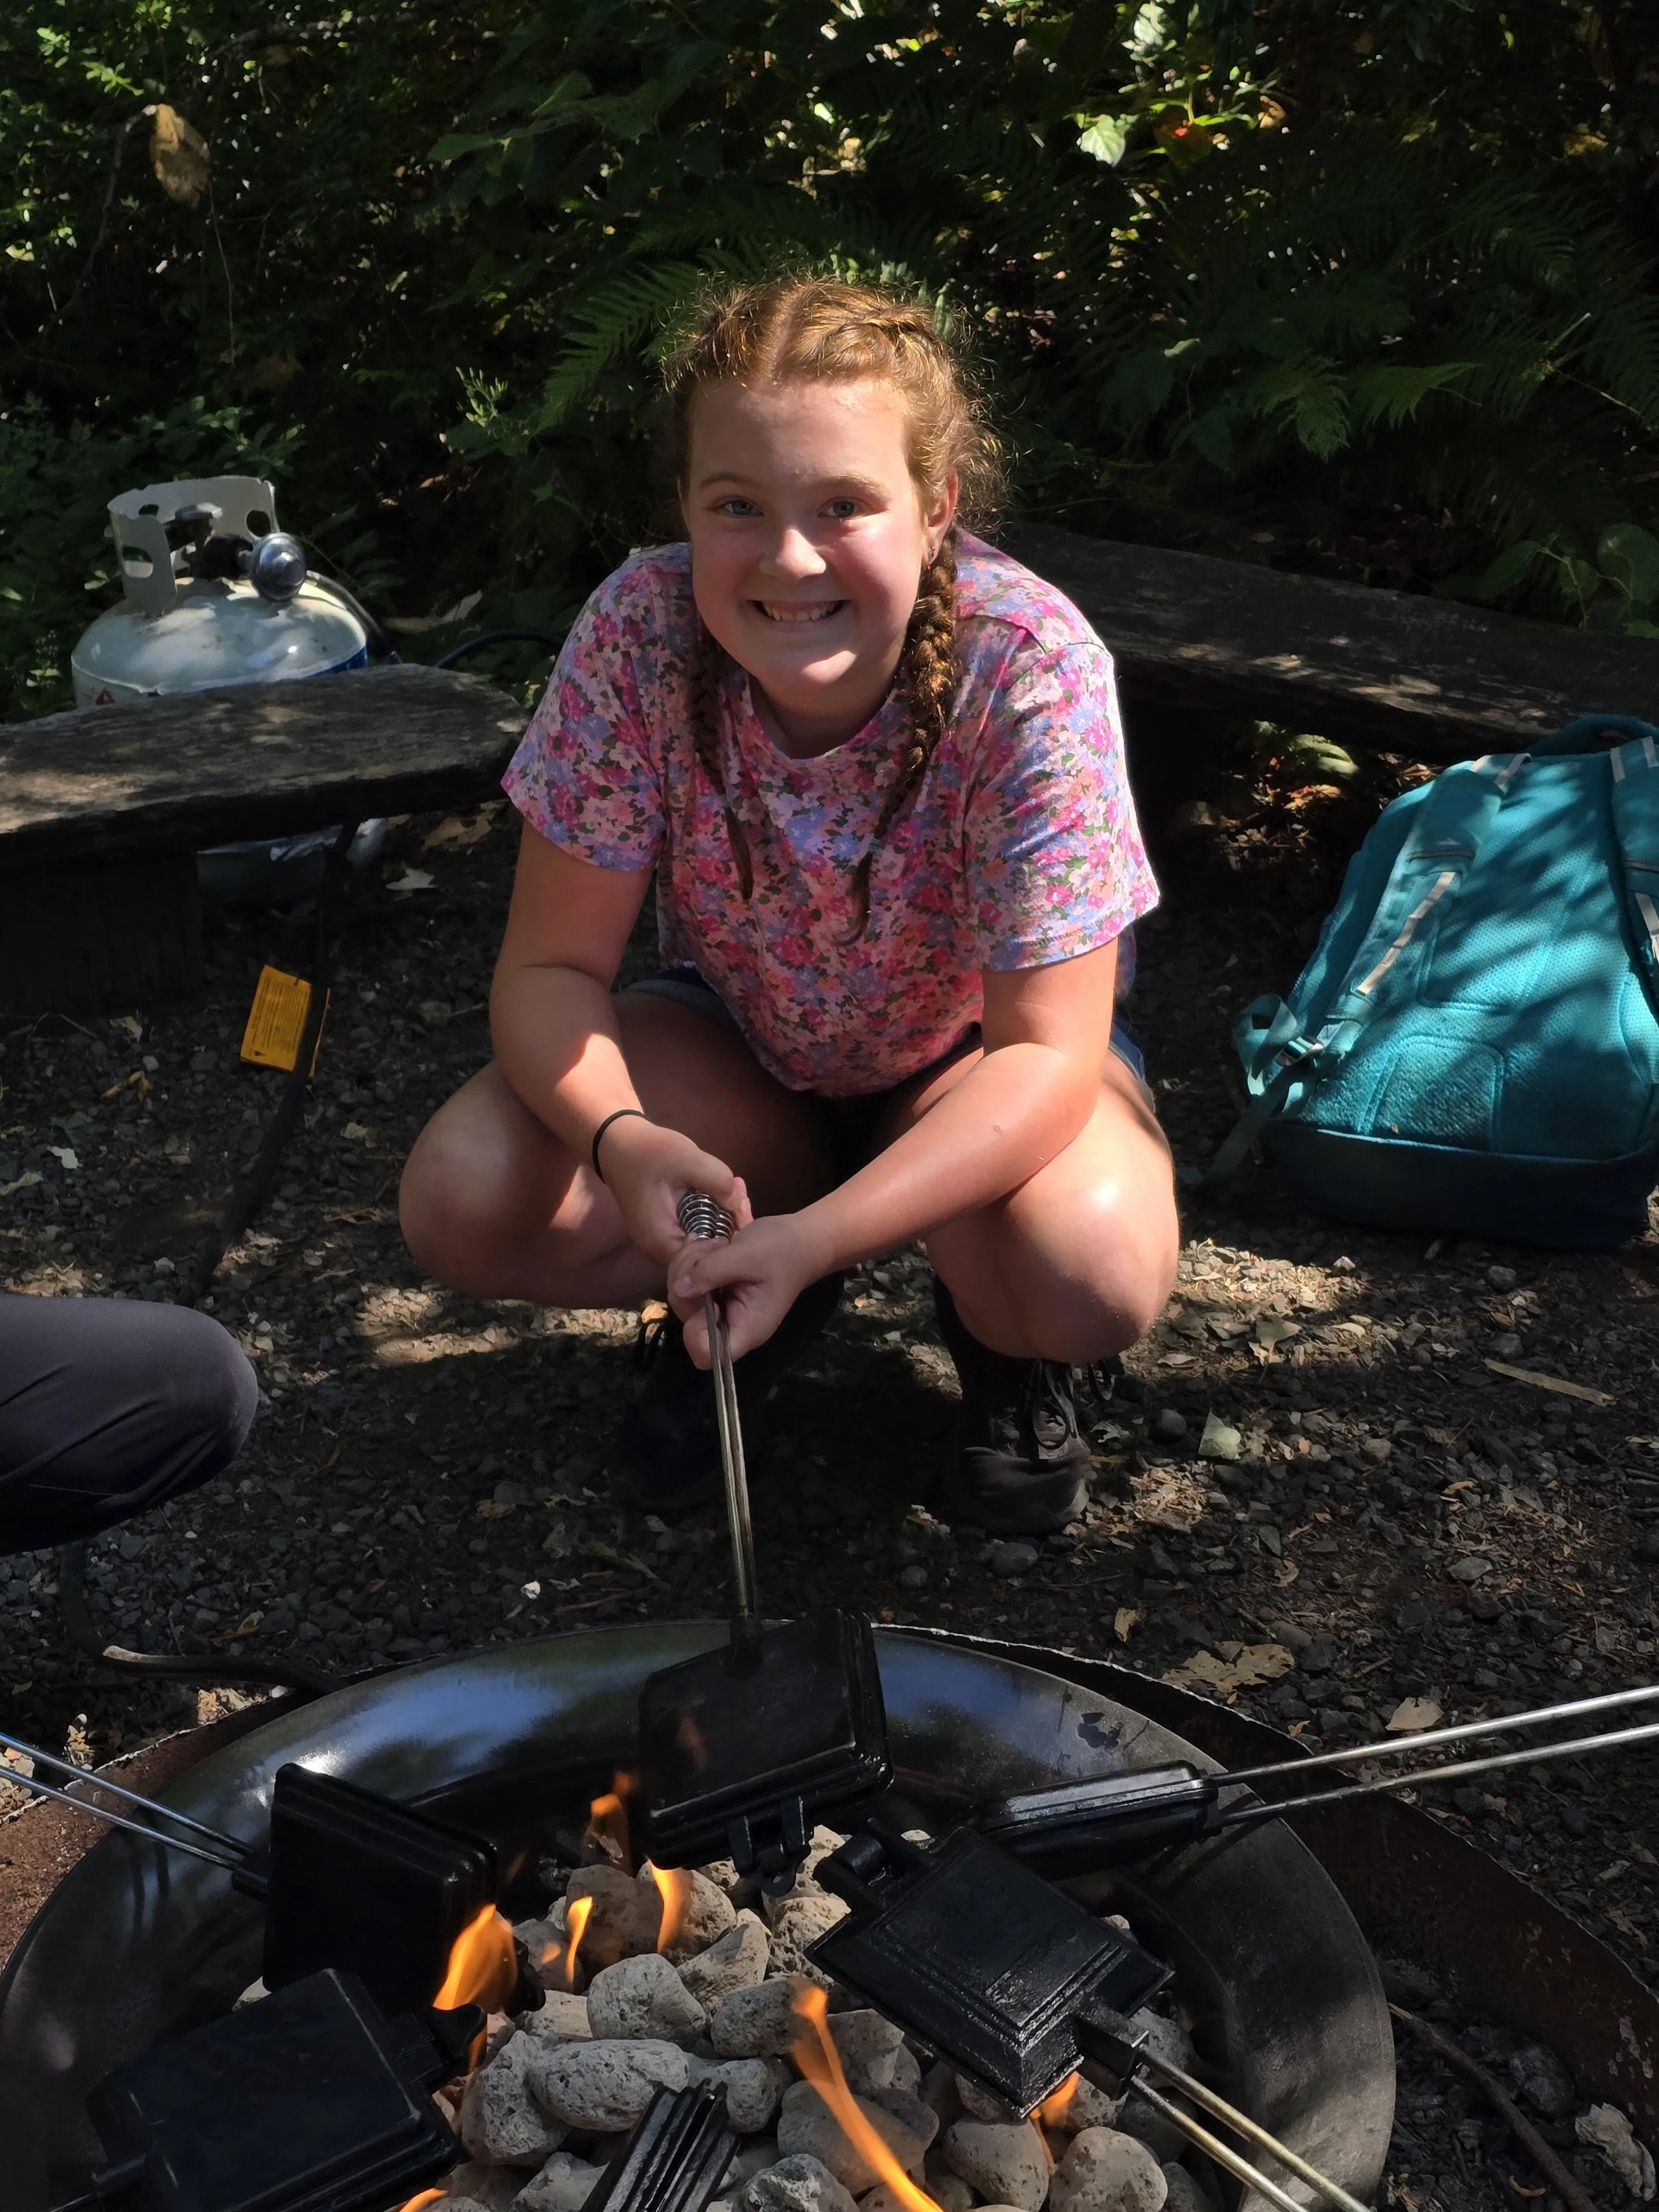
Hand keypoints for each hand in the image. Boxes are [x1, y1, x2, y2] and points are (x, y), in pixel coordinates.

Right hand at [596, 1116, 750, 1271]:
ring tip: (737, 1191)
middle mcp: (658, 1250)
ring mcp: (660, 1242)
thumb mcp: (687, 1158)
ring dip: (723, 1220)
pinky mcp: (665, 1230)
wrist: (618, 1144)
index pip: (704, 1261)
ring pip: (702, 1242)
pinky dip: (711, 1215)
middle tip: (743, 1197)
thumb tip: (738, 1204)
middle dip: (730, 1228)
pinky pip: (694, 1231)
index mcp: (660, 1240)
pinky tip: (724, 1193)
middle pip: (705, 1254)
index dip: (729, 1241)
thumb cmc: (648, 1151)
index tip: (742, 1212)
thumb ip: (718, 1181)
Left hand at [667, 1213, 828, 1364]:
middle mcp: (727, 1323)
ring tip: (716, 1245)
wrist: (799, 1238)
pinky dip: (691, 1258)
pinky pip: (684, 1280)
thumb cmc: (783, 1251)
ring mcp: (717, 1307)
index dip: (695, 1330)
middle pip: (686, 1318)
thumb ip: (711, 1272)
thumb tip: (679, 1289)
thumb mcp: (748, 1255)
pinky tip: (711, 1245)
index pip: (706, 1354)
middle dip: (689, 1280)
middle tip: (711, 1251)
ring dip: (689, 1263)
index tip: (707, 1298)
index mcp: (745, 1328)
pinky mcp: (711, 1290)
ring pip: (681, 1295)